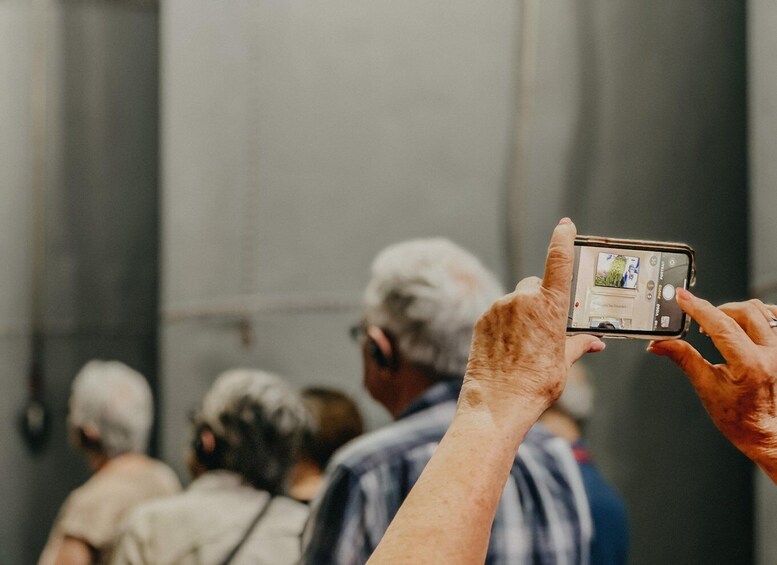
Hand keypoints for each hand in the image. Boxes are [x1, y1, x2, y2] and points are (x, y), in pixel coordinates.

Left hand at [460, 219, 604, 422]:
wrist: (498, 404)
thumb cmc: (535, 385)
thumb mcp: (564, 363)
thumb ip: (578, 345)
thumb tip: (595, 342)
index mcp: (549, 307)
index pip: (558, 262)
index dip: (562, 240)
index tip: (565, 226)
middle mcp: (522, 300)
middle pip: (535, 286)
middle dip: (541, 300)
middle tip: (545, 327)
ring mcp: (499, 308)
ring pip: (515, 300)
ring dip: (522, 314)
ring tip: (524, 346)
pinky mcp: (483, 319)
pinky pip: (499, 313)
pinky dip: (505, 324)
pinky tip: (508, 348)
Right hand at [649, 291, 776, 480]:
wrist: (765, 432)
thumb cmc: (740, 418)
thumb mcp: (705, 386)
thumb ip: (683, 357)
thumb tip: (660, 344)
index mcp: (750, 365)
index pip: (721, 325)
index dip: (698, 308)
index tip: (682, 298)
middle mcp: (771, 354)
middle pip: (743, 311)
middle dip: (717, 310)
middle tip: (699, 319)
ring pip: (760, 310)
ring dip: (736, 311)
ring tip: (720, 324)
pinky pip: (774, 317)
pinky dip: (758, 314)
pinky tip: (744, 322)